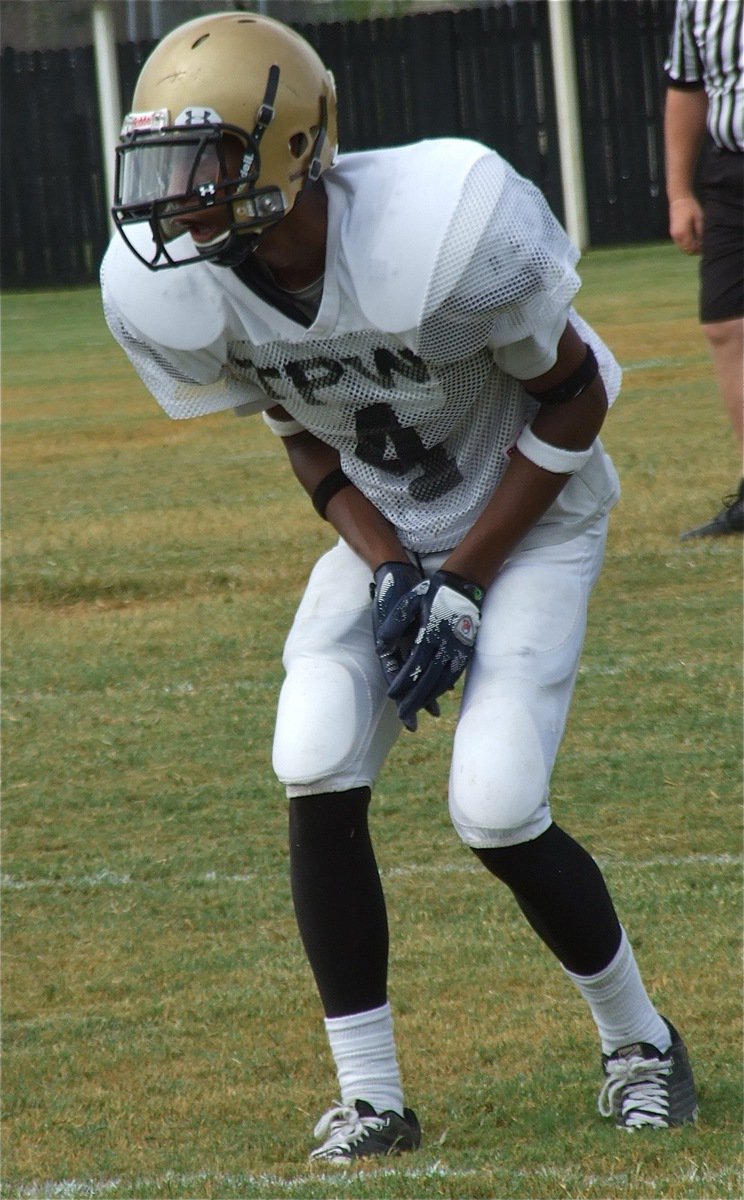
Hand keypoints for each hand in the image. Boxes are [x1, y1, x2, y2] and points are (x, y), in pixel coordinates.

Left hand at [377, 570, 483, 726]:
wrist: (464, 585)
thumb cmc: (431, 593)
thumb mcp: (409, 602)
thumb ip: (394, 624)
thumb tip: (381, 646)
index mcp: (430, 634)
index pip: (414, 665)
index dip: (403, 682)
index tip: (392, 696)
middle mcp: (446, 645)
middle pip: (429, 679)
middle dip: (415, 699)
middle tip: (404, 717)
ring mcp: (458, 650)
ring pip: (443, 681)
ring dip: (429, 697)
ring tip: (417, 711)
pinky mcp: (465, 652)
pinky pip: (453, 675)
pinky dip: (442, 688)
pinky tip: (434, 696)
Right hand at [669, 196, 702, 254]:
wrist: (680, 199)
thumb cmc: (691, 207)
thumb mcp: (699, 219)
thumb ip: (700, 233)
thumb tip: (703, 243)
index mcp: (683, 233)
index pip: (691, 248)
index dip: (699, 250)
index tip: (705, 246)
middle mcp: (676, 236)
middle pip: (686, 250)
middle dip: (694, 250)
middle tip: (702, 245)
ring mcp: (673, 235)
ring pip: (682, 248)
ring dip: (690, 247)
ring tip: (698, 241)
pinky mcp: (673, 233)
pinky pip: (680, 243)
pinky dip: (686, 243)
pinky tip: (692, 238)